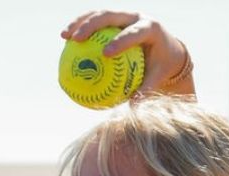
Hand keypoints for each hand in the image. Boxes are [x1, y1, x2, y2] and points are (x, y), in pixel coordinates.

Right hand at [61, 11, 193, 97]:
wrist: (164, 48)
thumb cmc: (159, 67)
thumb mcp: (157, 78)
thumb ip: (145, 90)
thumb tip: (131, 108)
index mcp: (150, 28)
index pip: (134, 32)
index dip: (121, 40)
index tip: (106, 53)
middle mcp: (136, 17)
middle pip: (111, 15)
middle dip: (92, 25)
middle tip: (77, 39)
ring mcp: (124, 15)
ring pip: (99, 14)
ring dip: (79, 22)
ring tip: (64, 37)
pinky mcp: (114, 19)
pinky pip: (94, 22)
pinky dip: (79, 28)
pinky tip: (64, 41)